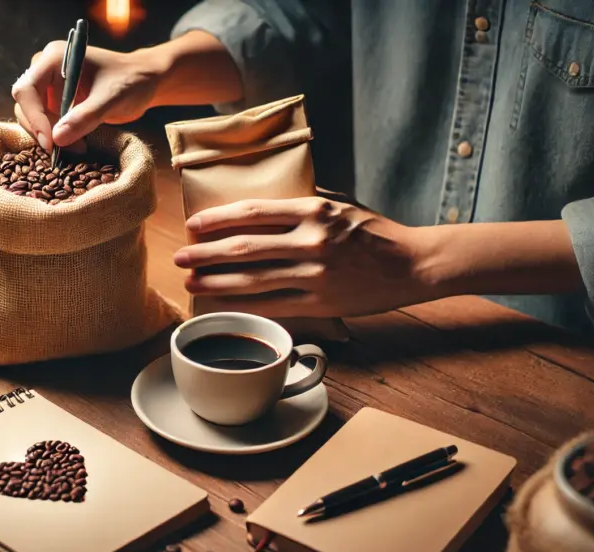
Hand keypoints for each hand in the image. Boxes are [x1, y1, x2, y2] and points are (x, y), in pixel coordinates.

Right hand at [11, 42, 162, 151]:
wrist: (144, 81)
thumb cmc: (131, 81)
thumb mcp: (111, 99)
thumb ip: (85, 116)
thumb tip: (56, 139)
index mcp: (54, 58)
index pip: (27, 89)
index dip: (34, 117)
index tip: (50, 142)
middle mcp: (46, 70)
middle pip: (25, 104)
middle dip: (42, 130)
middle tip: (63, 150)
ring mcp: (51, 86)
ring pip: (33, 116)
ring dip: (50, 136)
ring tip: (78, 147)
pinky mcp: (57, 102)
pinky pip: (46, 122)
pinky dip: (57, 137)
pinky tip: (77, 144)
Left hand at [172, 196, 437, 317]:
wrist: (413, 264)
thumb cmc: (373, 233)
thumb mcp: (339, 205)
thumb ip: (301, 205)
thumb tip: (259, 208)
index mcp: (313, 211)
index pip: (253, 212)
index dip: (218, 219)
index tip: (193, 225)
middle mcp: (311, 241)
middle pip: (244, 247)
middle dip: (205, 253)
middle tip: (180, 257)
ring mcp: (315, 274)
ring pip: (252, 279)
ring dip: (215, 282)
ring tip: (191, 282)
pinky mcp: (321, 302)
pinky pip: (272, 304)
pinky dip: (243, 304)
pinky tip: (222, 304)